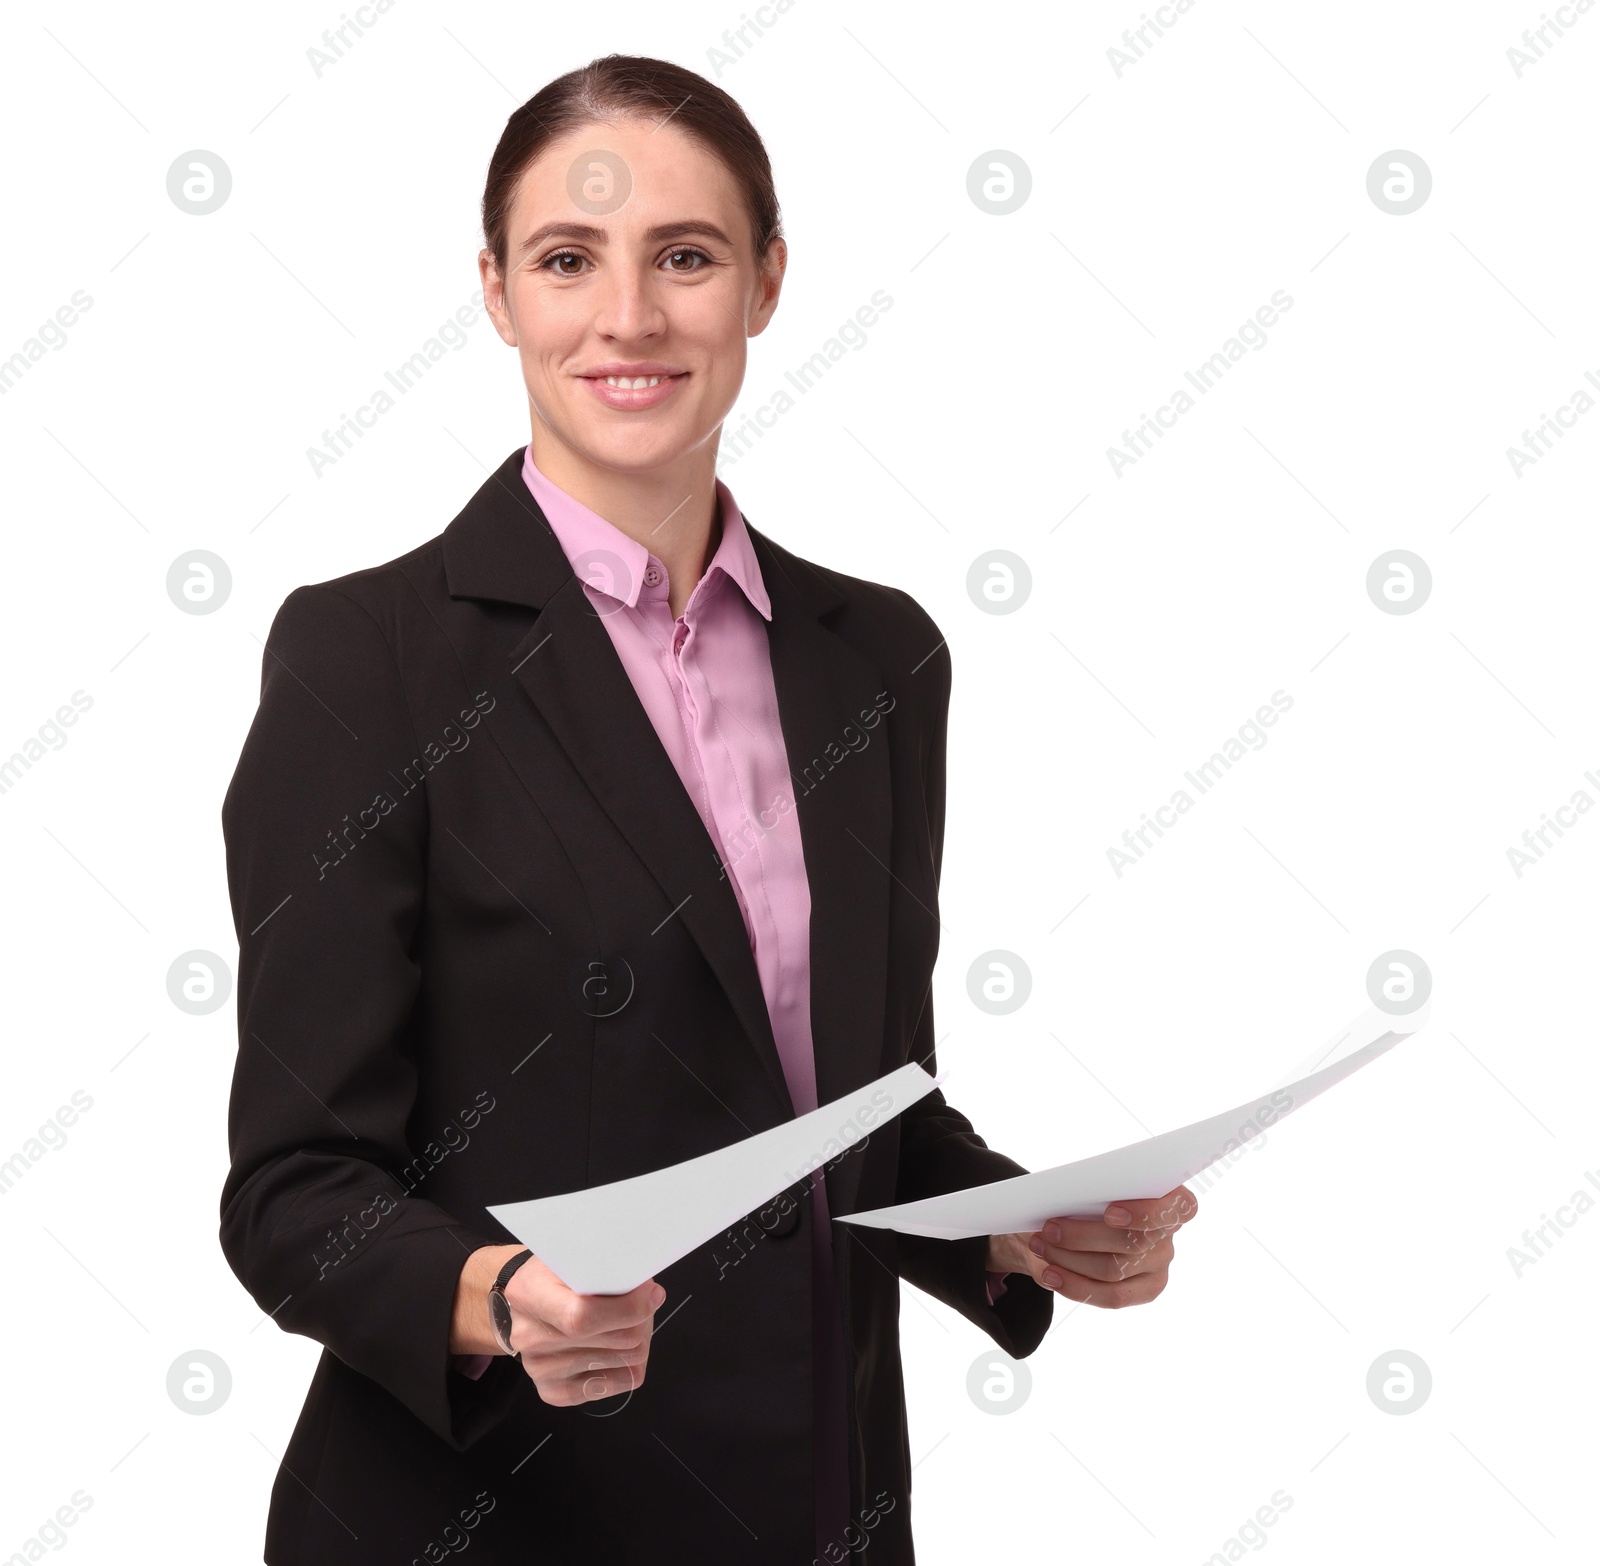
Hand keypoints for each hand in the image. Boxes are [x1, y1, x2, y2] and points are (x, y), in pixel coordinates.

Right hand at [452, 1244, 663, 1405]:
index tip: (651, 1293)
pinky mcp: (555, 1392)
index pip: (583, 1317)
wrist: (520, 1304)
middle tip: (644, 1301)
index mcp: (529, 1294)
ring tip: (627, 1319)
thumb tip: (646, 1287)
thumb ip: (603, 1265)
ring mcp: (541, 1370)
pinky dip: (630, 1362)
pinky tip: (618, 1344)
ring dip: (639, 1338)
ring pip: (626, 1361)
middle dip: (642, 1319)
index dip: (627, 1308)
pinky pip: (621, 1382)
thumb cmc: (553, 1275)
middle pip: (615, 1341)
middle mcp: (530, 1338)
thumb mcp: (570, 1255)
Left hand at [985, 1185, 1197, 1308]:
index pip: (1179, 1206)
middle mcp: (1169, 1232)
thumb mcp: (1092, 1183)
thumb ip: (1094, 1190)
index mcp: (1169, 1197)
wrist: (1075, 1220)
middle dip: (1083, 1236)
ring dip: (1069, 1259)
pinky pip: (1112, 1296)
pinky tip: (1051, 1275)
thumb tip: (1067, 1202)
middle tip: (1048, 1229)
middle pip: (1133, 1242)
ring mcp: (1160, 1263)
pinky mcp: (1147, 1289)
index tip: (1109, 1213)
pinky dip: (1075, 1285)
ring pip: (1115, 1269)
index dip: (1147, 1213)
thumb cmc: (1088, 1194)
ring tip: (1040, 1247)